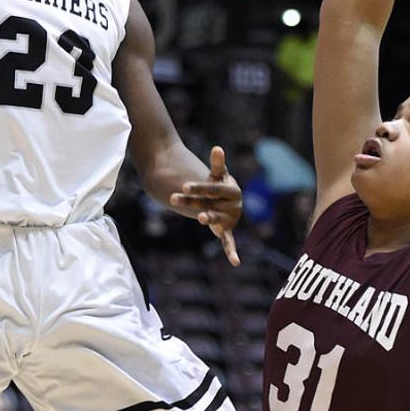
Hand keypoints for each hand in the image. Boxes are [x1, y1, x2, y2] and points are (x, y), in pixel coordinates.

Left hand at [169, 146, 241, 266]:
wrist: (223, 199)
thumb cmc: (218, 184)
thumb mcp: (217, 174)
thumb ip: (218, 164)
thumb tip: (217, 148)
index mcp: (232, 189)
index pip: (213, 188)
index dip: (198, 188)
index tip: (183, 186)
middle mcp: (234, 205)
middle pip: (209, 203)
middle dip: (191, 201)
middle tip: (173, 197)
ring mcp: (230, 218)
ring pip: (213, 218)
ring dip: (206, 218)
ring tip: (199, 217)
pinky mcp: (226, 230)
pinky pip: (229, 242)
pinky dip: (232, 251)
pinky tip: (235, 262)